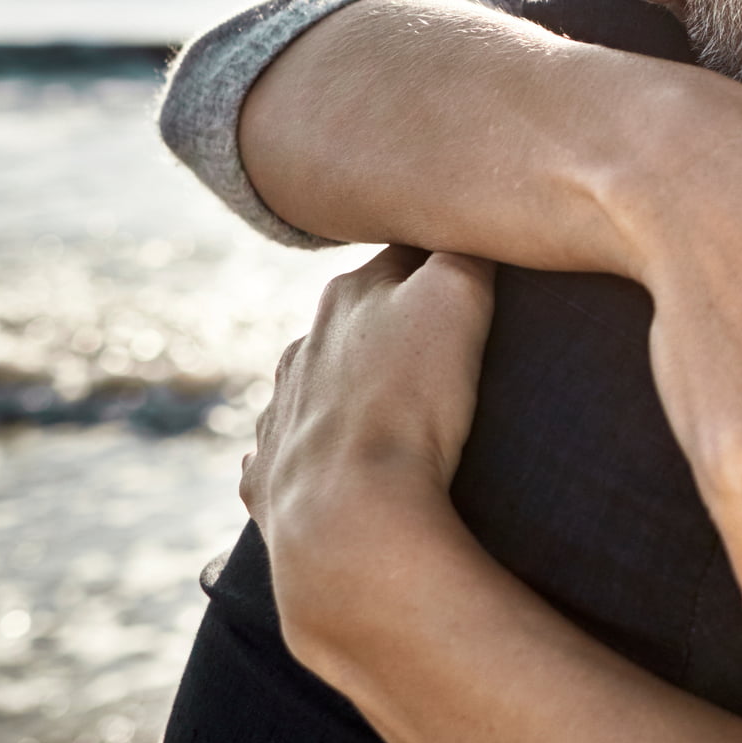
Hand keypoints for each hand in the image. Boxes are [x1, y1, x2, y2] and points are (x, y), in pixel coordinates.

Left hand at [240, 246, 497, 674]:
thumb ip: (463, 250)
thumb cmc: (410, 402)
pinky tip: (334, 470)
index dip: (440, 261)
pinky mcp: (269, 479)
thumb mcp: (456, 298)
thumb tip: (469, 227)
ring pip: (313, 383)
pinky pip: (284, 454)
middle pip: (354, 320)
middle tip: (444, 348)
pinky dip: (308, 454)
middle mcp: (304, 347)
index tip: (473, 273)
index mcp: (348, 298)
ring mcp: (279, 414)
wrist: (348, 516)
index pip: (404, 257)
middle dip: (391, 325)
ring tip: (392, 413)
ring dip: (346, 388)